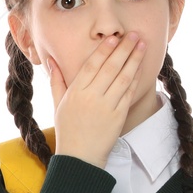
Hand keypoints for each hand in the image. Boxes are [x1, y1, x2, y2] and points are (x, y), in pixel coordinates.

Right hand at [47, 32, 145, 167]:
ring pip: (123, 77)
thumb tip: (50, 61)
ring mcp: (107, 107)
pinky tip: (140, 66)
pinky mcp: (118, 116)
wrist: (80, 157)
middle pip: (110, 68)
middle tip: (134, 35)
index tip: (113, 37)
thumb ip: (56, 81)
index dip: (104, 50)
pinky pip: (128, 93)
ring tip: (142, 45)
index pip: (92, 66)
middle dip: (124, 49)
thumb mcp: (57, 104)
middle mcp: (91, 98)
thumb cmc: (68, 130)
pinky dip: (135, 78)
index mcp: (75, 93)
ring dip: (134, 59)